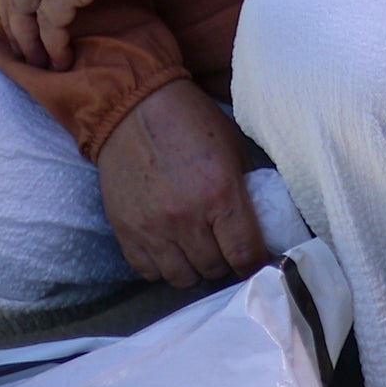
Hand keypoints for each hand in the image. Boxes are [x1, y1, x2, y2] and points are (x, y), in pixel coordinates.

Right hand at [96, 81, 271, 286]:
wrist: (134, 110)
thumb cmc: (191, 124)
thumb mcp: (234, 150)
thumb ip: (246, 190)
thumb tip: (261, 224)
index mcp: (220, 194)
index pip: (244, 253)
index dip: (254, 263)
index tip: (256, 261)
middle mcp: (185, 217)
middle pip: (214, 268)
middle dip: (225, 262)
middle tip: (225, 248)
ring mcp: (151, 227)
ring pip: (181, 277)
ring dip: (195, 269)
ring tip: (199, 251)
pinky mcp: (124, 230)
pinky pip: (147, 271)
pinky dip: (163, 266)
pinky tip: (171, 250)